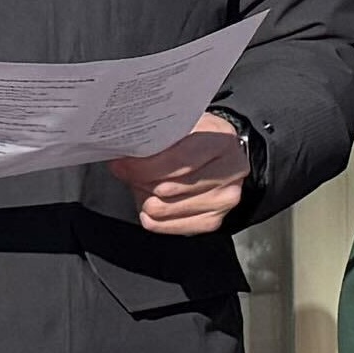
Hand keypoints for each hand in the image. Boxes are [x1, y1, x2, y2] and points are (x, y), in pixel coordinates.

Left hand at [110, 113, 255, 239]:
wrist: (222, 155)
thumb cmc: (197, 139)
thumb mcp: (183, 126)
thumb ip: (159, 138)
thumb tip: (125, 154)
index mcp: (221, 140)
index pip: (180, 161)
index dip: (147, 166)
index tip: (123, 165)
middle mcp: (230, 171)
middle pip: (173, 187)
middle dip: (142, 182)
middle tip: (127, 174)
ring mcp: (225, 198)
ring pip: (171, 208)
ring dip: (148, 201)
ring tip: (139, 188)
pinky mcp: (215, 219)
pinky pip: (176, 226)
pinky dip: (157, 220)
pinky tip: (148, 210)